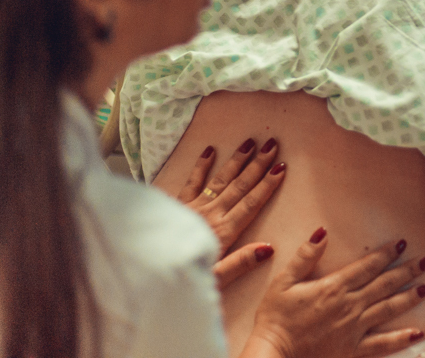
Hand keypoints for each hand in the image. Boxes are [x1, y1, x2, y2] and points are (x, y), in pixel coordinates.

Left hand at [177, 139, 286, 288]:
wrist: (143, 269)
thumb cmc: (178, 279)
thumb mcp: (214, 280)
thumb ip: (240, 263)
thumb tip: (268, 248)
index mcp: (223, 233)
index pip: (250, 204)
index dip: (267, 186)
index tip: (280, 168)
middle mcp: (210, 215)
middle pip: (239, 186)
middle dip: (257, 165)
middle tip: (271, 146)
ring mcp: (194, 207)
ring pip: (220, 180)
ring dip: (236, 161)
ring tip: (250, 143)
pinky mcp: (178, 205)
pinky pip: (192, 182)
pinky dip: (201, 166)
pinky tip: (210, 150)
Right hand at [243, 229, 424, 357]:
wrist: (274, 354)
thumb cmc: (275, 318)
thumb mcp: (284, 281)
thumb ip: (305, 256)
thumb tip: (322, 232)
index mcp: (334, 288)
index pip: (368, 266)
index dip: (387, 254)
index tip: (402, 243)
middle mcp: (350, 306)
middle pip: (385, 285)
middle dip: (408, 271)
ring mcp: (354, 330)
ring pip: (389, 310)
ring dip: (410, 298)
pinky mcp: (354, 351)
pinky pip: (384, 345)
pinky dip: (403, 338)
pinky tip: (419, 332)